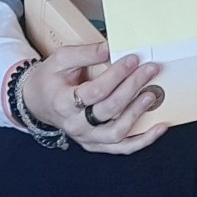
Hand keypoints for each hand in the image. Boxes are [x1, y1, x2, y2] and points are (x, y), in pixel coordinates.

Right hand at [20, 41, 165, 153]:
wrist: (36, 101)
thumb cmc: (50, 79)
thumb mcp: (60, 60)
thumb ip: (85, 53)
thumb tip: (110, 48)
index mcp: (63, 103)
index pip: (95, 91)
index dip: (116, 75)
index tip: (133, 59)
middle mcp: (74, 124)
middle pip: (108, 109)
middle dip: (132, 87)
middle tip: (149, 69)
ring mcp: (86, 137)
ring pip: (116, 134)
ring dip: (137, 114)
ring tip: (151, 94)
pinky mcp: (96, 143)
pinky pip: (121, 148)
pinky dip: (143, 141)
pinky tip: (160, 128)